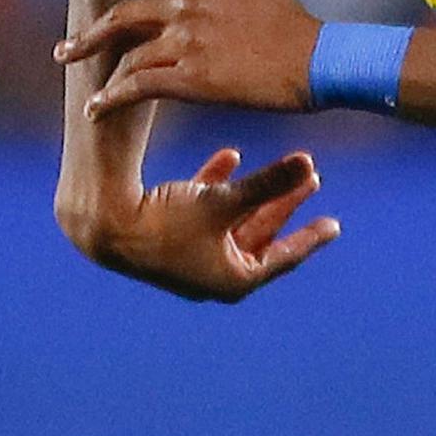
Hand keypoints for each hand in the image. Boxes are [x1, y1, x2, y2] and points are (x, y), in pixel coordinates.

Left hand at [58, 0, 321, 117]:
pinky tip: (99, 110)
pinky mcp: (192, 78)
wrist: (319, 59)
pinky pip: (139, 86)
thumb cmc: (297, 25)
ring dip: (99, 73)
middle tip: (65, 51)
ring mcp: (186, 42)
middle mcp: (185, 8)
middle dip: (88, 34)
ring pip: (125, 55)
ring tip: (84, 90)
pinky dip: (113, 98)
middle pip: (120, 15)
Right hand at [58, 146, 338, 301]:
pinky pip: (202, 213)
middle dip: (285, 205)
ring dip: (256, 194)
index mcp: (233, 279)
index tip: (334, 224)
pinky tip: (229, 156)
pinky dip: (216, 188)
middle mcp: (213, 274)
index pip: (283, 257)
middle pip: (261, 235)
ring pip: (235, 222)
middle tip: (313, 180)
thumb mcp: (225, 201)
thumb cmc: (166, 219)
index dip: (310, 237)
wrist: (102, 224)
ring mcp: (190, 259)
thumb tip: (310, 162)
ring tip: (282, 166)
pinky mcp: (168, 238)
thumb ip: (268, 183)